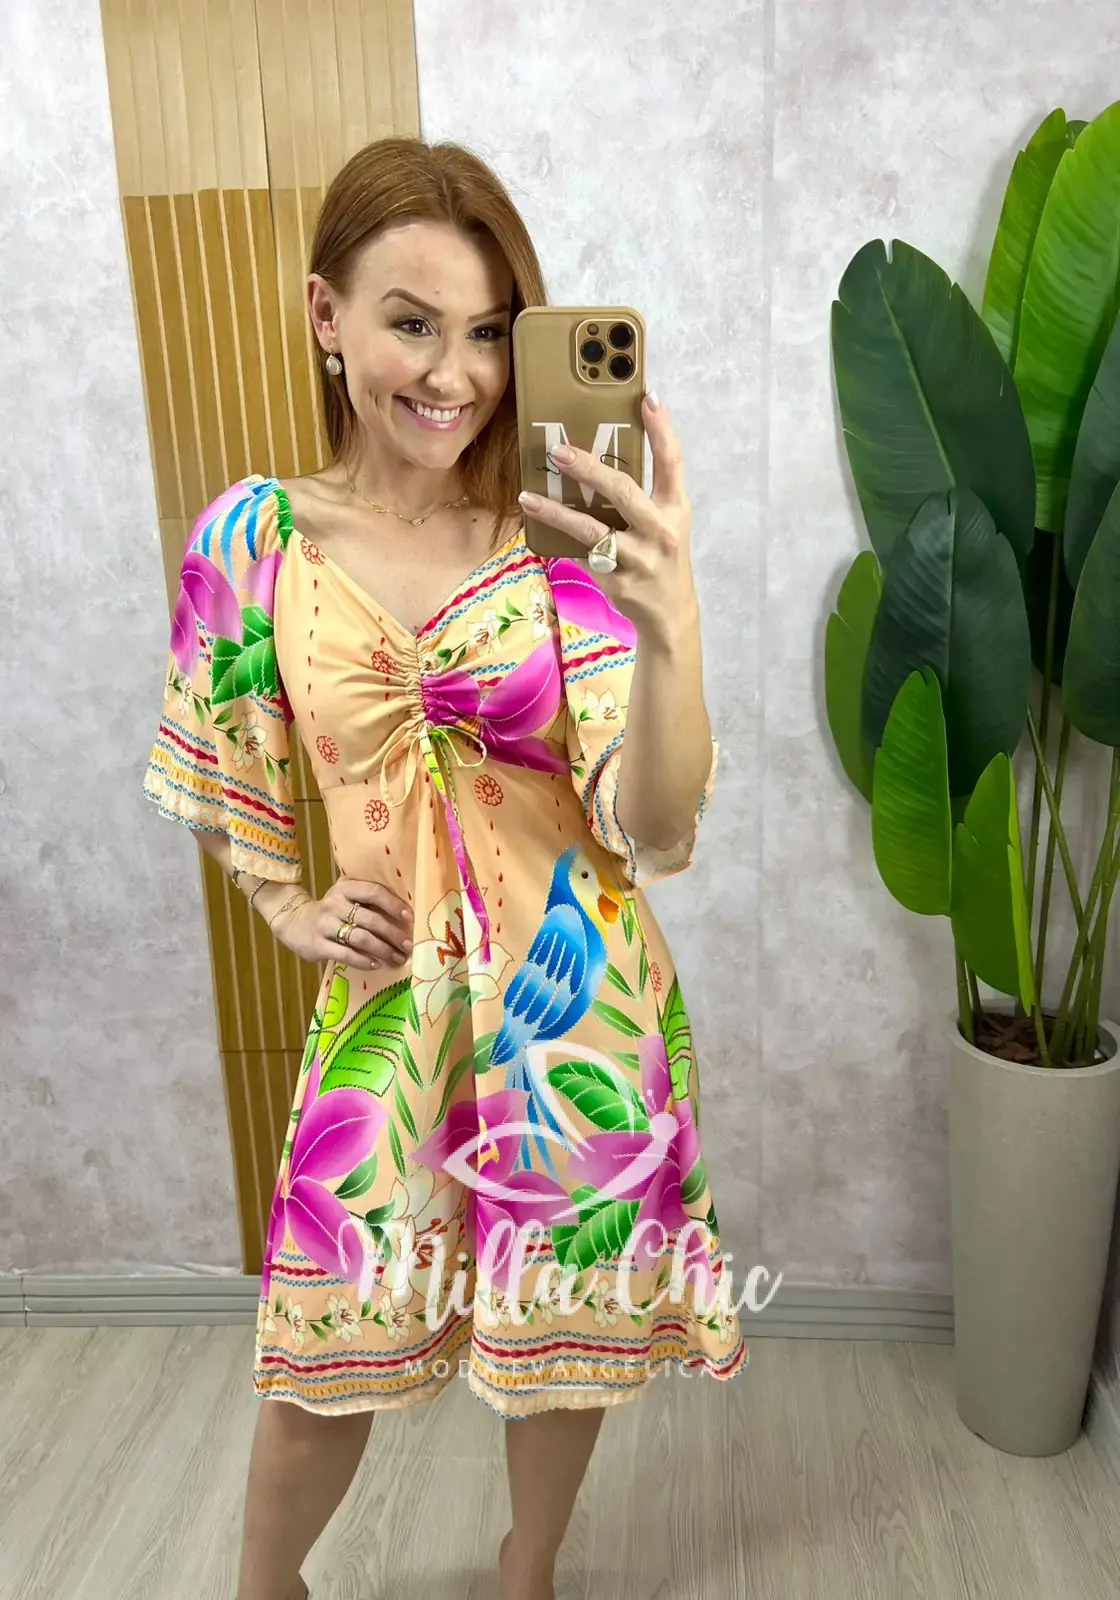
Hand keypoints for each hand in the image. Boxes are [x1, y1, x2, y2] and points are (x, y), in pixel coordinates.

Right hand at [272, 877, 412, 970]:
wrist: (294, 922)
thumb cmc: (332, 910)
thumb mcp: (346, 896)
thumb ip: (368, 899)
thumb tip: (405, 914)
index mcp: (345, 887)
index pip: (374, 892)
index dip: (393, 904)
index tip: (409, 918)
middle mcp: (334, 903)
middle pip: (371, 919)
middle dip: (393, 934)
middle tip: (409, 945)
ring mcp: (325, 924)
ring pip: (361, 938)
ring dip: (383, 950)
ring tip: (398, 958)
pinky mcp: (319, 945)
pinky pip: (346, 954)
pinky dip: (364, 961)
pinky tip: (377, 965)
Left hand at [518, 392, 696, 635]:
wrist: (669, 612)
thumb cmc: (661, 555)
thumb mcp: (666, 521)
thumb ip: (645, 492)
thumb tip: (603, 454)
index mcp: (675, 508)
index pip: (672, 462)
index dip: (661, 429)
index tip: (646, 398)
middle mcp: (661, 531)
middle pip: (623, 492)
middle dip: (589, 469)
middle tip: (559, 451)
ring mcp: (640, 559)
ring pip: (592, 530)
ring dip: (556, 512)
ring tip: (528, 497)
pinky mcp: (618, 582)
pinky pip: (582, 555)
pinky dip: (560, 542)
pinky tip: (539, 529)